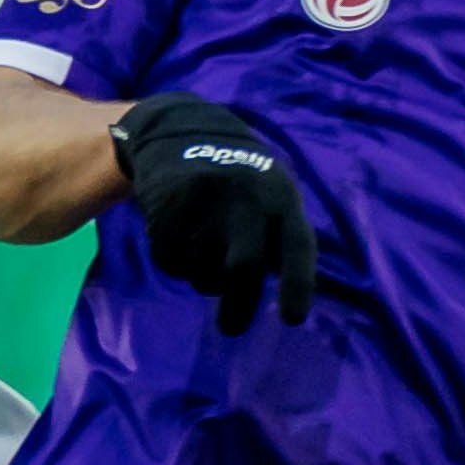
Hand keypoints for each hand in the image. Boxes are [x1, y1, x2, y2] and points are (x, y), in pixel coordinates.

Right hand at [110, 93, 316, 333]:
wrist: (179, 134)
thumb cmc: (240, 180)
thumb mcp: (272, 196)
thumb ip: (280, 238)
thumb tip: (281, 294)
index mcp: (280, 198)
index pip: (296, 246)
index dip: (297, 284)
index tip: (292, 320)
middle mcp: (244, 202)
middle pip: (243, 267)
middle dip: (239, 306)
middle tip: (231, 330)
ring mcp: (203, 206)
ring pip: (204, 272)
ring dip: (204, 278)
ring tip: (203, 250)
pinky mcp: (166, 211)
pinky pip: (172, 263)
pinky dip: (176, 264)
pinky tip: (179, 235)